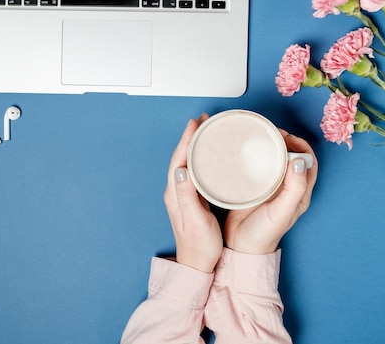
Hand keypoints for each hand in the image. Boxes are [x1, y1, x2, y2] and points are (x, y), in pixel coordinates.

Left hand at [163, 115, 222, 272]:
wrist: (197, 264)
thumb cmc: (199, 245)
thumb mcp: (195, 219)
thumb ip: (187, 194)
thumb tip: (181, 169)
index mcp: (175, 193)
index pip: (179, 159)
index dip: (187, 139)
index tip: (195, 123)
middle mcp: (176, 191)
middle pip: (182, 156)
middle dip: (191, 136)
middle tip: (203, 120)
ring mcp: (183, 195)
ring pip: (188, 162)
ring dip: (195, 145)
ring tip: (206, 131)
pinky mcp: (191, 199)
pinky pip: (195, 171)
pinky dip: (200, 158)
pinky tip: (209, 155)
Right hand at [224, 131, 317, 254]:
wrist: (240, 246)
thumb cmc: (264, 233)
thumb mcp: (282, 211)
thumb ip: (294, 188)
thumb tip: (299, 160)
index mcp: (299, 192)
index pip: (308, 162)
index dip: (302, 146)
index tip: (288, 137)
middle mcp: (286, 187)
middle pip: (291, 156)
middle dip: (285, 141)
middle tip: (272, 133)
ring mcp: (269, 186)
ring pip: (275, 159)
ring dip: (271, 146)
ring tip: (261, 136)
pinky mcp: (253, 186)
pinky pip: (257, 166)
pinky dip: (255, 155)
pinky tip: (247, 149)